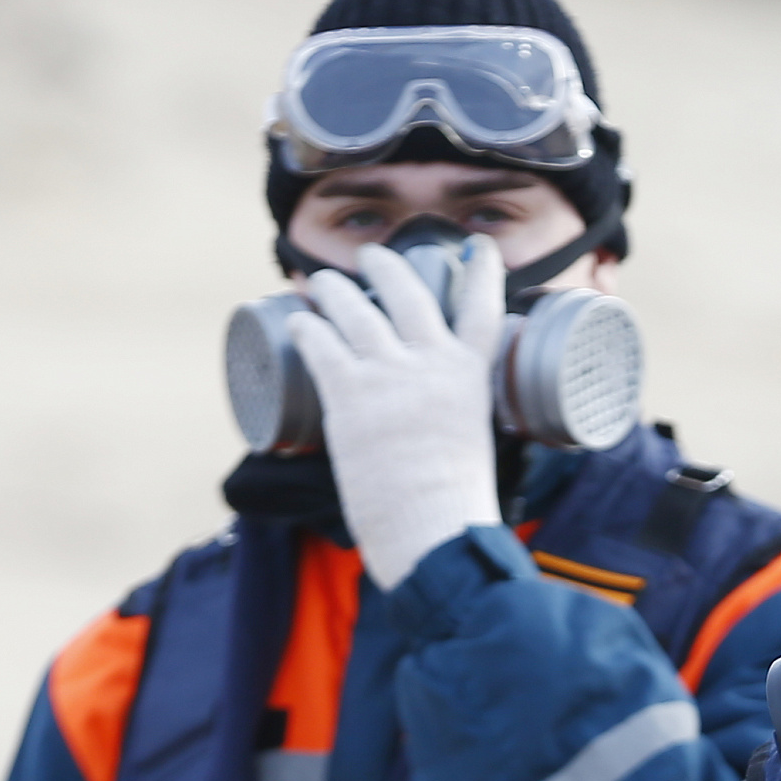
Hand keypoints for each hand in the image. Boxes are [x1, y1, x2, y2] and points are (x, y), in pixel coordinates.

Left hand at [291, 235, 505, 591]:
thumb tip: (435, 425)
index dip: (481, 273)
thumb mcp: (470, 444)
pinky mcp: (349, 394)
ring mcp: (388, 375)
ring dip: (334, 290)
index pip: (481, 308)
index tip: (475, 249)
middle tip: (371, 258)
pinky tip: (299, 320)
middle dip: (385, 268)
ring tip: (321, 282)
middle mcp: (431, 364)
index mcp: (470, 377)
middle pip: (407, 293)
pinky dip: (308, 327)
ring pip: (356, 310)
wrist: (434, 531)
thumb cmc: (455, 506)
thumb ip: (454, 418)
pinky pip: (321, 343)